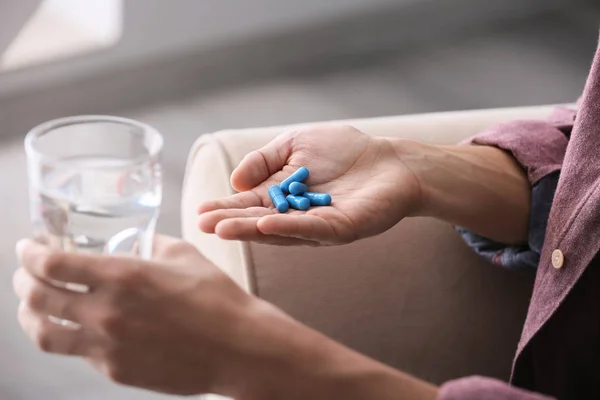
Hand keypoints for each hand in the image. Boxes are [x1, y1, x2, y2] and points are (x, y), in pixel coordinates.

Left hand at [13, 237, 439, 398]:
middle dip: (23, 281)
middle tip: (27, 273)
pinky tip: (80, 326)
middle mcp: (106, 313)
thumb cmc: (218, 298)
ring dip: (30, 314)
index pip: (52, 265)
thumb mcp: (184, 254)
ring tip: (34, 304)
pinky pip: (78, 353)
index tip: (28, 247)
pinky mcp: (115, 371)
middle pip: (37, 298)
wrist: (239, 347)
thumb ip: (151, 243)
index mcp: (123, 276)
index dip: (30, 253)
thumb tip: (136, 241)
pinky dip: (70, 335)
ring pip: (44, 334)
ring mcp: (107, 347)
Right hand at [198, 125, 421, 244]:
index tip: (200, 212)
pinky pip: (312, 228)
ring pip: (280, 230)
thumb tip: (235, 181)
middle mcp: (295, 216)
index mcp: (282, 196)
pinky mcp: (341, 228)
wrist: (391, 161)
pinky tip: (266, 225)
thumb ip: (265, 160)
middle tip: (202, 226)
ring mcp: (317, 225)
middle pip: (258, 221)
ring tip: (223, 229)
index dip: (225, 208)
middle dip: (230, 222)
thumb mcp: (295, 145)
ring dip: (251, 230)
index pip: (248, 204)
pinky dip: (289, 227)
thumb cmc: (344, 151)